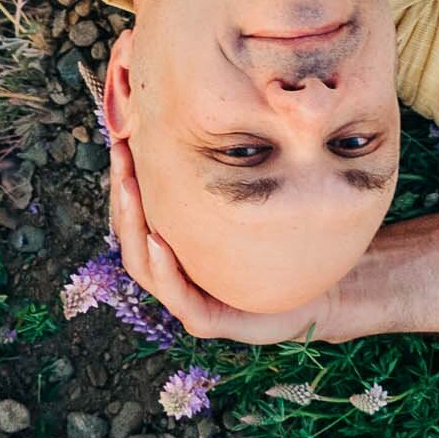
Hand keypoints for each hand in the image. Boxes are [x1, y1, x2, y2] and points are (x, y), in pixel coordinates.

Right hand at [107, 137, 335, 344]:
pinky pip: (178, 297)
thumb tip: (213, 116)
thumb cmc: (279, 243)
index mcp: (176, 245)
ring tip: (131, 188)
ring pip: (143, 265)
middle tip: (121, 154)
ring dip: (132, 226)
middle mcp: (175, 272)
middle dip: (123, 193)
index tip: (121, 139)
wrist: (318, 292)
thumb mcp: (249, 200)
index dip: (125, 177)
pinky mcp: (206, 321)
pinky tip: (159, 240)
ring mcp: (187, 299)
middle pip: (132, 234)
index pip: (137, 212)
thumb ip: (226, 173)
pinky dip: (164, 269)